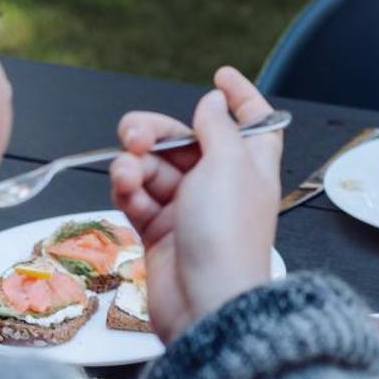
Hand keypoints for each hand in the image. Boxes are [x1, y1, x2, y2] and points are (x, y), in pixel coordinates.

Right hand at [109, 66, 282, 340]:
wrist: (206, 302)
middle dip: (156, 131)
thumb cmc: (228, 237)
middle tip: (136, 134)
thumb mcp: (229, 165)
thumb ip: (219, 127)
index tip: (220, 75)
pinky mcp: (160, 230)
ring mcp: (189, 207)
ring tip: (127, 169)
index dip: (240, 96)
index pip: (253, 121)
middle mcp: (221, 183)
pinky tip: (124, 187)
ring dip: (135, 161)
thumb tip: (214, 101)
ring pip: (153, 166)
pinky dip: (127, 188)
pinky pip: (137, 195)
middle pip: (185, 139)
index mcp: (251, 164)